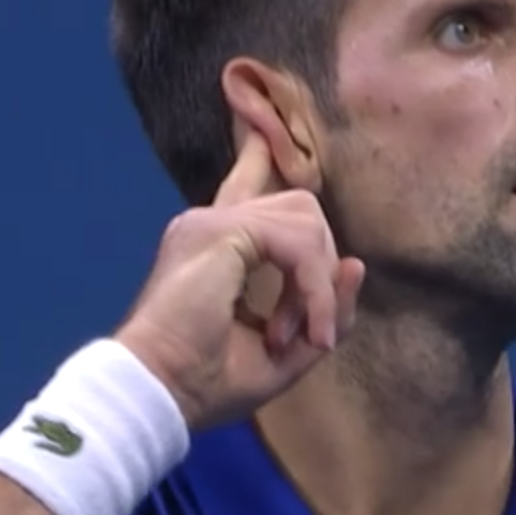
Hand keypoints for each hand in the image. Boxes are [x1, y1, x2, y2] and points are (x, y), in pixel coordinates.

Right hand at [114, 133, 365, 429]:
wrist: (159, 394)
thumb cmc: (207, 383)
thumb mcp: (286, 350)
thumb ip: (322, 309)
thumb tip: (355, 264)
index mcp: (216, 246)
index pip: (245, 182)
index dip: (258, 153)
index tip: (258, 121)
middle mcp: (210, 223)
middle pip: (301, 209)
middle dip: (319, 272)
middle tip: (305, 334)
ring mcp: (212, 221)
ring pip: (308, 220)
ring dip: (317, 285)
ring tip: (296, 336)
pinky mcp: (222, 230)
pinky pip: (299, 243)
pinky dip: (314, 289)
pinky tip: (305, 330)